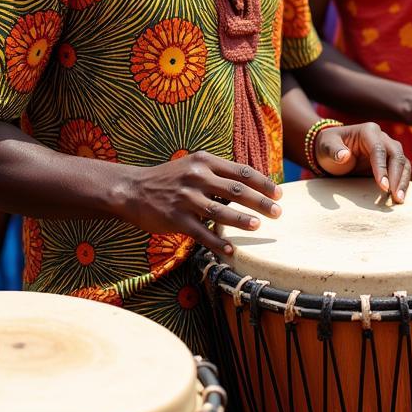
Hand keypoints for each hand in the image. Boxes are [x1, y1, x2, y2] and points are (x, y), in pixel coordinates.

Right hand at [119, 153, 282, 256]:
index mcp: (204, 161)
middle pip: (237, 190)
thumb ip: (217, 172)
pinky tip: (231, 250)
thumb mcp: (192, 166)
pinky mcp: (176, 218)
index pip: (241, 171)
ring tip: (258, 226)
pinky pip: (202, 233)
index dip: (263, 183)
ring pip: (221, 211)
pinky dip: (218, 242)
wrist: (132, 190)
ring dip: (242, 219)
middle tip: (278, 212)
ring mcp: (186, 198)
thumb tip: (250, 185)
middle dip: (261, 202)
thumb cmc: (168, 179)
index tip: (279, 193)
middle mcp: (197, 177)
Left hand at [312, 122, 411, 202]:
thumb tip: (344, 155)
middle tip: (396, 196)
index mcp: (368, 131)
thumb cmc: (329, 146)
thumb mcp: (326, 146)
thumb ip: (333, 150)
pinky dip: (402, 182)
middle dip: (398, 176)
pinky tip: (399, 196)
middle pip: (396, 155)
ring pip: (403, 162)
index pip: (379, 149)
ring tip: (399, 199)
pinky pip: (402, 170)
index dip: (382, 168)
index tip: (383, 186)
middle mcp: (382, 137)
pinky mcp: (390, 161)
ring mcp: (388, 148)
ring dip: (403, 181)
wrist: (332, 150)